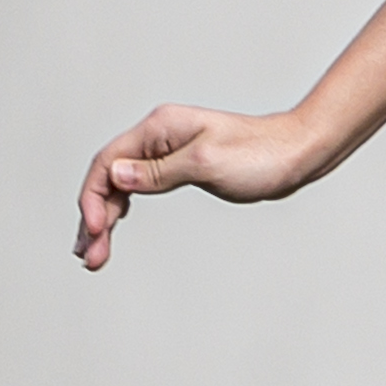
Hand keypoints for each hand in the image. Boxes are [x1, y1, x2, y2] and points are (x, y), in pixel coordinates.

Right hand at [73, 103, 329, 269]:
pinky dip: (123, 211)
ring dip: (105, 219)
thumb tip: (116, 176)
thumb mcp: (207, 164)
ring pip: (121, 186)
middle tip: (88, 257)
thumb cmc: (260, 155)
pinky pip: (140, 189)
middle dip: (94, 217)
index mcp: (160, 128)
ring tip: (93, 255)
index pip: (108, 162)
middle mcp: (158, 137)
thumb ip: (159, 172)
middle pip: (109, 177)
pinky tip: (113, 231)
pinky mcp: (180, 168)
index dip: (93, 198)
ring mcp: (167, 152)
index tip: (95, 231)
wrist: (297, 153)